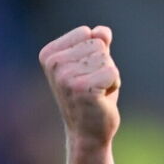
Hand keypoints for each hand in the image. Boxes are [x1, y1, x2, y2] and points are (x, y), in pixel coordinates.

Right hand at [39, 25, 120, 144]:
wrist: (88, 133)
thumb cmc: (92, 97)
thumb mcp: (93, 65)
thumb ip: (97, 44)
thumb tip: (102, 30)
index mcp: (49, 54)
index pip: (88, 33)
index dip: (96, 54)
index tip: (85, 74)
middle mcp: (53, 63)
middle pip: (98, 44)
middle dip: (104, 65)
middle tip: (93, 86)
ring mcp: (65, 76)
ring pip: (106, 58)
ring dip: (109, 76)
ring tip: (96, 92)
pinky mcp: (82, 88)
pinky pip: (112, 72)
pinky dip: (114, 85)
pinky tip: (101, 99)